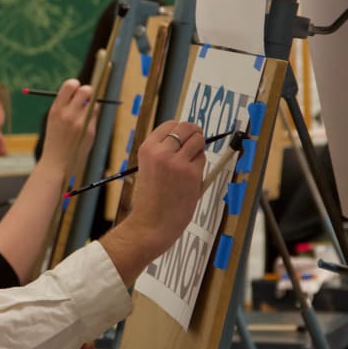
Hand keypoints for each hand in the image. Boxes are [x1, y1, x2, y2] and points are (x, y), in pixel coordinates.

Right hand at [41, 79, 94, 170]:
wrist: (56, 162)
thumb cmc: (55, 139)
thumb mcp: (53, 119)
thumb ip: (64, 105)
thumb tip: (80, 90)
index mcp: (57, 109)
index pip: (70, 85)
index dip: (75, 84)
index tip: (76, 90)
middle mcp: (69, 114)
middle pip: (86, 90)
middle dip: (88, 91)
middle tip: (86, 97)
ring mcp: (81, 123)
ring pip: (94, 104)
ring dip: (91, 106)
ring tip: (83, 116)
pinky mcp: (90, 131)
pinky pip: (95, 117)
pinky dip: (92, 118)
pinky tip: (84, 128)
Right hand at [127, 120, 205, 257]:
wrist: (151, 223)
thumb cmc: (150, 199)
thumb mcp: (147, 168)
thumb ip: (162, 152)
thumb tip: (184, 138)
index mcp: (147, 148)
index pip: (170, 124)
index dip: (180, 130)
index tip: (183, 137)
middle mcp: (161, 151)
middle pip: (187, 127)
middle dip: (194, 134)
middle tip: (194, 144)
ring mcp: (177, 162)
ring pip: (198, 141)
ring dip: (198, 150)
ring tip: (189, 165)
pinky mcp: (192, 173)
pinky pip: (202, 160)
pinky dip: (200, 166)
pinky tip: (190, 178)